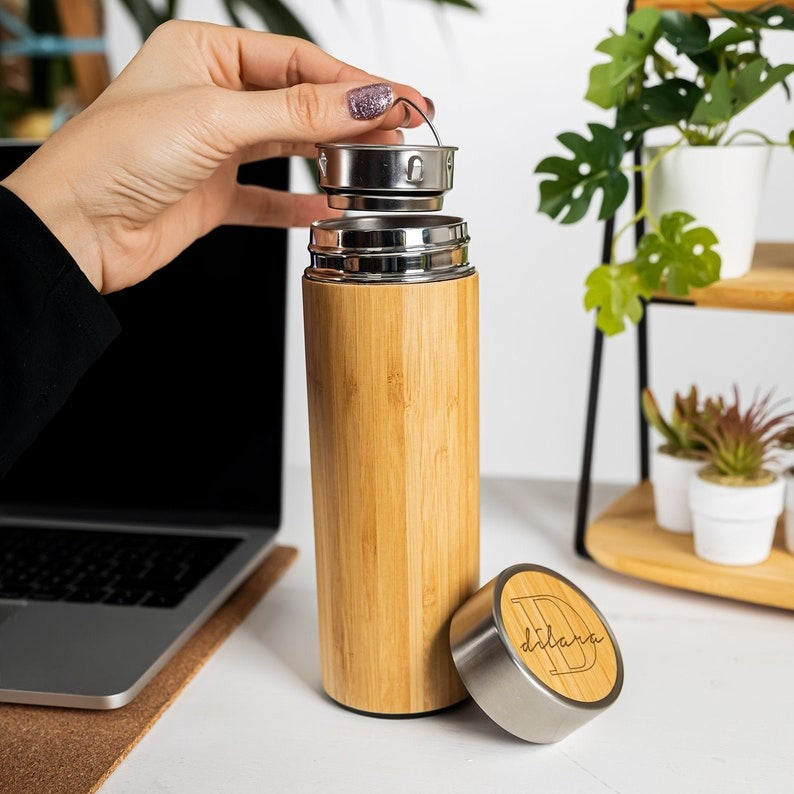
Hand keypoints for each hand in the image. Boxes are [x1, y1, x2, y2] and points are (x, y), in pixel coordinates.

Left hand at [1, 21, 430, 293]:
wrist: (76, 229)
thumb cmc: (116, 156)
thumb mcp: (217, 119)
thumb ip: (298, 111)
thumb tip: (365, 100)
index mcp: (204, 53)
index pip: (296, 61)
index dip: (351, 82)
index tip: (397, 99)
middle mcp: (210, 97)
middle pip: (298, 99)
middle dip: (349, 115)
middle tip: (400, 127)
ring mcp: (213, 148)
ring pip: (287, 144)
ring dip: (330, 153)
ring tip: (375, 161)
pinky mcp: (212, 194)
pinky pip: (266, 196)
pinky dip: (296, 203)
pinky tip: (325, 206)